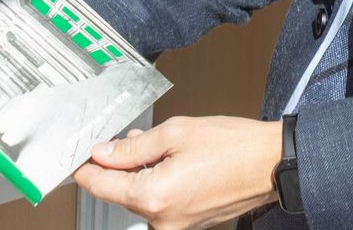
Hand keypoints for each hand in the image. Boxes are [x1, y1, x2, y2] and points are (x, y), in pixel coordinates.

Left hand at [74, 116, 281, 229]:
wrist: (271, 164)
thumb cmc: (233, 146)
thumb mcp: (176, 132)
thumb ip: (133, 147)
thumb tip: (103, 154)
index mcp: (152, 197)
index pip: (100, 186)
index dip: (87, 166)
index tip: (81, 154)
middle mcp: (161, 220)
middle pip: (121, 193)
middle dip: (120, 165)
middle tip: (128, 137)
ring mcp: (175, 226)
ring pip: (141, 197)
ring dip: (141, 172)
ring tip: (159, 144)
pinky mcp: (188, 225)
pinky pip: (161, 203)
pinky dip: (159, 182)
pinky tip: (172, 160)